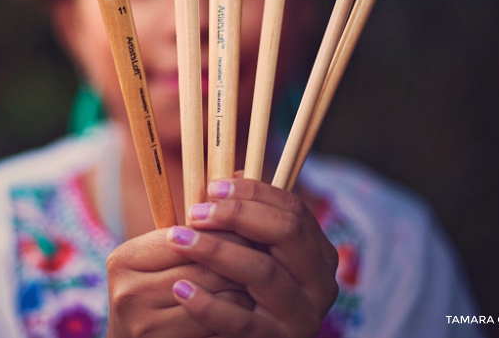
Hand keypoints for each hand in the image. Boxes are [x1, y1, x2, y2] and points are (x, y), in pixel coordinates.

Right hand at [106, 229, 254, 337]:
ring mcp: (145, 324)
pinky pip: (217, 324)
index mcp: (123, 259)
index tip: (248, 224)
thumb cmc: (152, 286)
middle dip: (239, 256)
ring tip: (266, 271)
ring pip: (214, 295)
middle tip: (268, 248)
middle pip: (201, 268)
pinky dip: (237, 310)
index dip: (220, 230)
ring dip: (244, 283)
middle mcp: (129, 293)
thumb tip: (236, 199)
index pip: (183, 237)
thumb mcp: (157, 259)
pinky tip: (251, 301)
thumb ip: (186, 235)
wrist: (133, 336)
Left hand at [166, 179, 338, 337]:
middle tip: (195, 213)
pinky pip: (241, 322)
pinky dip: (208, 304)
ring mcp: (303, 317)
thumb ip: (246, 218)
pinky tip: (181, 289)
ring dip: (216, 251)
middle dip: (238, 215)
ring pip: (263, 271)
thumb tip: (228, 176)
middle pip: (286, 232)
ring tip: (178, 240)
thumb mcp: (253, 251)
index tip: (212, 187)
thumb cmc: (245, 288)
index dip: (253, 192)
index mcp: (318, 253)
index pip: (293, 209)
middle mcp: (320, 283)